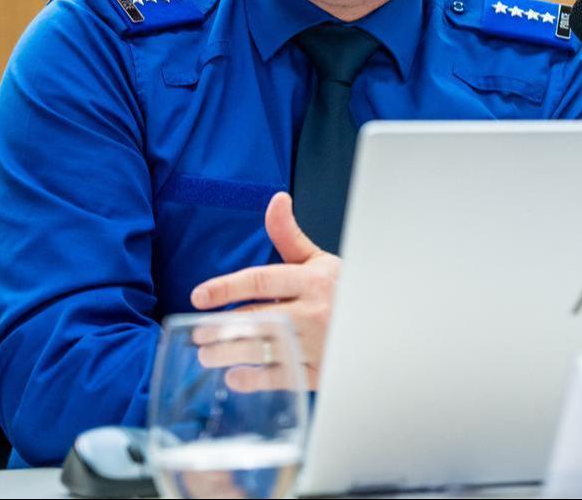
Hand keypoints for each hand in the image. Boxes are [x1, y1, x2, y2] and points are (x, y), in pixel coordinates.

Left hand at [190, 192, 338, 388]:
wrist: (384, 326)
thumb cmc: (343, 291)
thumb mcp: (319, 261)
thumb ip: (289, 235)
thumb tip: (276, 199)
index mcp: (313, 281)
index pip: (261, 281)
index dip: (225, 287)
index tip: (198, 296)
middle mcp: (314, 312)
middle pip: (257, 319)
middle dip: (220, 327)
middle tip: (197, 333)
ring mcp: (317, 345)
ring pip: (264, 350)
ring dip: (229, 354)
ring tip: (207, 355)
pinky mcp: (320, 373)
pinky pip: (279, 379)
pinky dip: (252, 380)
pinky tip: (235, 377)